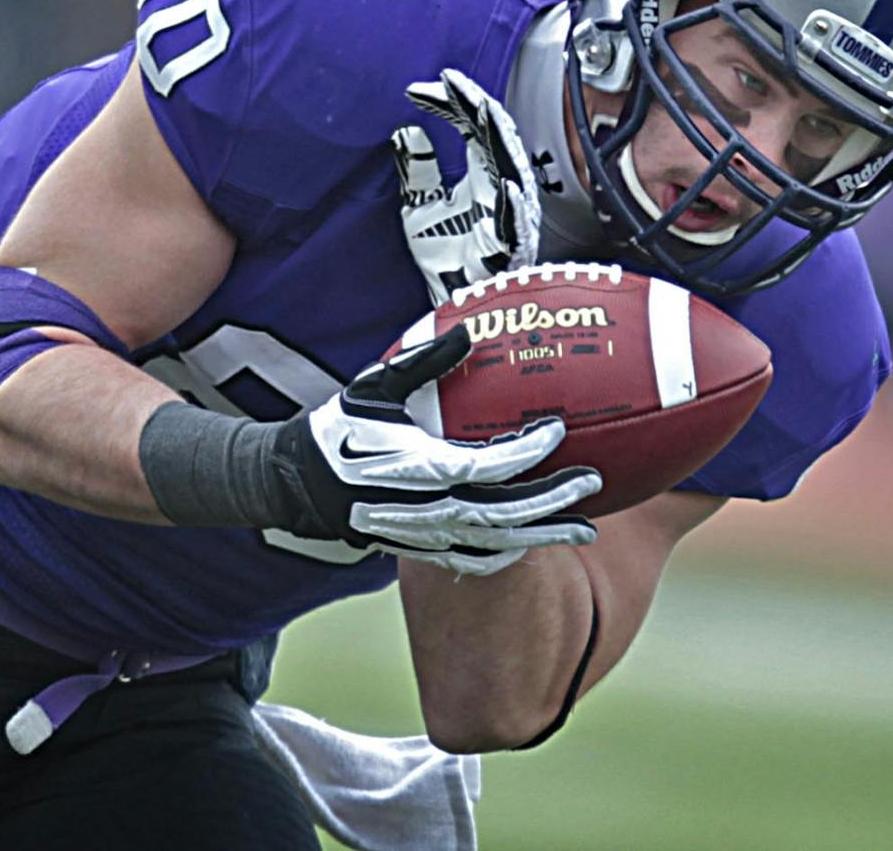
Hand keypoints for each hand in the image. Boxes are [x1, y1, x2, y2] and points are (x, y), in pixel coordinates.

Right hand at [281, 329, 598, 574]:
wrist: (298, 485)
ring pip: (497, 543)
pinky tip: (531, 544)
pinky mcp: (420, 549)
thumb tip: (466, 333)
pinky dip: (507, 555)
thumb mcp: (375, 386)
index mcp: (421, 466)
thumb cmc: (338, 429)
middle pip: (506, 512)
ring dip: (543, 537)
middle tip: (593, 484)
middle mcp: (429, 507)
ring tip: (586, 530)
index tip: (557, 430)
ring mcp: (427, 534)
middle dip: (554, 500)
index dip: (529, 452)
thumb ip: (422, 362)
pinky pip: (474, 559)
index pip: (490, 464)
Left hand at [393, 69, 541, 306]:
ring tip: (481, 109)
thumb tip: (407, 131)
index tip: (419, 89)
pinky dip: (513, 203)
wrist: (453, 295)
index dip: (451, 102)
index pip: (472, 125)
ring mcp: (510, 210)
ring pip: (510, 165)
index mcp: (482, 171)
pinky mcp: (511, 242)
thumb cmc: (445, 253)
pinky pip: (516, 220)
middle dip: (472, 105)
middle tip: (447, 81)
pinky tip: (506, 185)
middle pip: (493, 134)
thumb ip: (417, 171)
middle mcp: (501, 183)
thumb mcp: (419, 205)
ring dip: (496, 137)